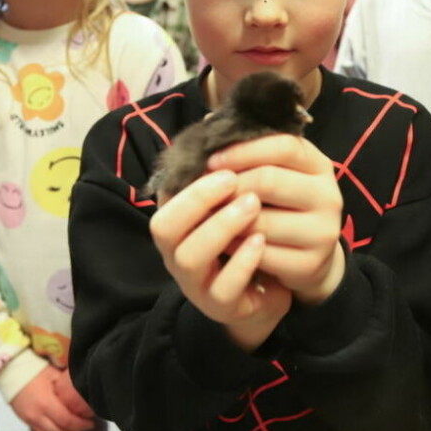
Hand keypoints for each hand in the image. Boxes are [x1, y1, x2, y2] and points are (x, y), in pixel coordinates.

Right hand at [10, 366, 94, 430]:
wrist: (11, 369)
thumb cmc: (34, 368)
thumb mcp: (54, 373)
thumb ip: (68, 385)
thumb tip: (85, 388)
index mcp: (46, 403)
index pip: (67, 421)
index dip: (81, 424)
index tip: (91, 421)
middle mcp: (37, 415)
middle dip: (76, 430)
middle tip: (87, 424)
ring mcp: (29, 419)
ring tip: (77, 426)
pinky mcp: (25, 419)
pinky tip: (62, 425)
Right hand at [151, 170, 291, 352]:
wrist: (265, 289)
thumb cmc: (243, 238)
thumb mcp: (229, 204)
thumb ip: (221, 173)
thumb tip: (215, 124)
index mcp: (176, 226)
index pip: (164, 203)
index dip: (191, 184)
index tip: (223, 166)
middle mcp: (176, 255)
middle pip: (165, 228)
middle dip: (199, 201)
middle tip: (234, 182)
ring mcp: (195, 283)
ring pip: (190, 257)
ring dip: (220, 226)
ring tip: (253, 205)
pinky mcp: (221, 306)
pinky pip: (223, 288)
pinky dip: (241, 261)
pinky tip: (260, 241)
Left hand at [207, 134, 345, 305]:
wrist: (311, 252)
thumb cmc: (282, 203)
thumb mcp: (277, 171)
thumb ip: (253, 153)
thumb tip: (210, 131)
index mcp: (319, 164)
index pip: (283, 146)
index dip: (243, 151)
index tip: (212, 160)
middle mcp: (328, 195)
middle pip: (269, 181)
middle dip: (230, 186)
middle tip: (207, 193)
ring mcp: (323, 231)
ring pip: (261, 220)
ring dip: (228, 219)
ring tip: (211, 215)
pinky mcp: (310, 263)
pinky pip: (261, 253)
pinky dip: (237, 247)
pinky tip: (226, 240)